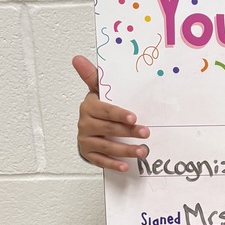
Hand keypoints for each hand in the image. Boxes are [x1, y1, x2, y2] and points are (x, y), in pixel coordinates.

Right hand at [73, 55, 149, 171]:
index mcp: (89, 107)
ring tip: (142, 151)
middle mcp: (85, 124)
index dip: (119, 114)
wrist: (88, 127)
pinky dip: (114, 164)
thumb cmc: (99, 107)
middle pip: (109, 129)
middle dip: (128, 132)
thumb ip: (91, 75)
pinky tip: (126, 165)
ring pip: (107, 146)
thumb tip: (77, 58)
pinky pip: (101, 161)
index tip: (134, 118)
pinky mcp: (88, 154)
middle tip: (146, 134)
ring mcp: (86, 140)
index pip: (105, 110)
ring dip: (125, 150)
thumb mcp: (97, 90)